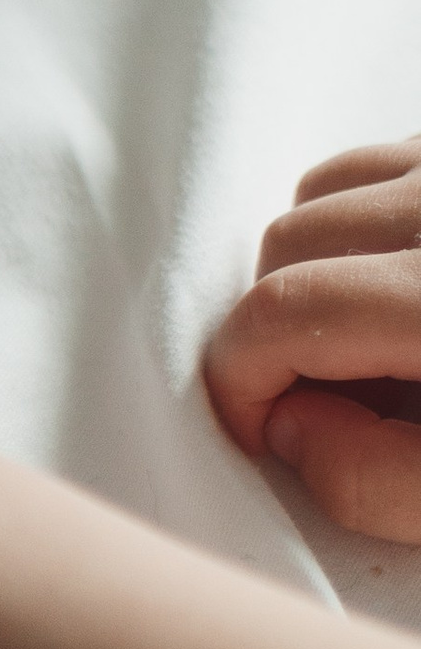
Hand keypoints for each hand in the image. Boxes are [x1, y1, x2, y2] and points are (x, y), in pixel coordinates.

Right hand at [207, 134, 420, 540]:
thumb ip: (373, 483)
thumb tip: (288, 428)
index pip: (283, 312)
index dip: (243, 383)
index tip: (265, 433)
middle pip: (288, 247)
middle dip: (283, 332)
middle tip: (341, 402)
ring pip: (323, 196)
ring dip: (317, 271)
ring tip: (384, 345)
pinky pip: (380, 165)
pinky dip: (365, 227)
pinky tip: (410, 293)